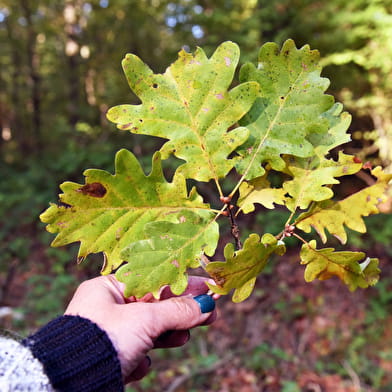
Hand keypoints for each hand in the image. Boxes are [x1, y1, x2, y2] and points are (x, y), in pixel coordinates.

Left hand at [64, 275, 216, 382]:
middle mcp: (107, 308)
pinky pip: (135, 351)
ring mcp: (108, 333)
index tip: (206, 287)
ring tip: (184, 336)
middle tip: (208, 312)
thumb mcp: (144, 319)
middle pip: (154, 306)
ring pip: (147, 330)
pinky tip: (141, 363)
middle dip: (180, 311)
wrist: (69, 384)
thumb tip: (206, 305)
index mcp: (108, 288)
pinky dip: (143, 357)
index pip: (154, 280)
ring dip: (167, 334)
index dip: (182, 284)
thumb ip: (177, 311)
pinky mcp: (110, 356)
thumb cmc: (103, 339)